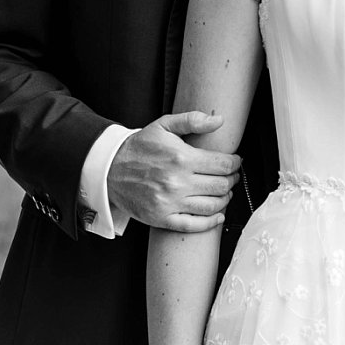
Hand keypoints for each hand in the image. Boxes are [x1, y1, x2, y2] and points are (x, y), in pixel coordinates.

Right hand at [109, 112, 241, 232]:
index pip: (223, 165)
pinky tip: (218, 215)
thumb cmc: (139, 147)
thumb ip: (193, 120)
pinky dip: (211, 222)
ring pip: (212, 205)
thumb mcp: (164, 125)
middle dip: (232, 180)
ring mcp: (169, 203)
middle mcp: (177, 182)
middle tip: (232, 176)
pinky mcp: (161, 218)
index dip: (235, 163)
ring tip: (225, 191)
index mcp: (181, 158)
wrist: (109, 169)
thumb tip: (219, 121)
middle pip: (221, 185)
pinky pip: (193, 225)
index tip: (236, 161)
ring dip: (225, 199)